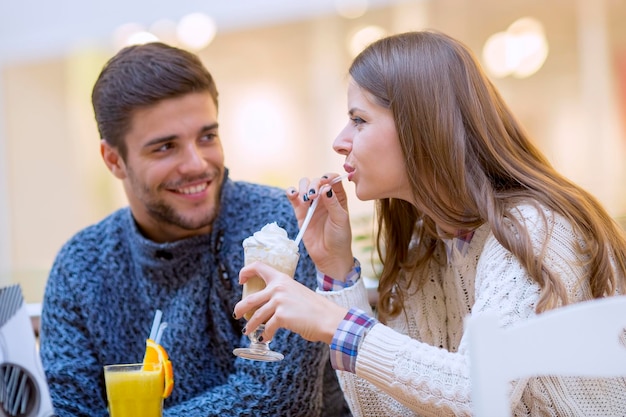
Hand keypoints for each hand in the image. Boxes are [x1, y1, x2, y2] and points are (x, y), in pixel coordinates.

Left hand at [233, 261, 347, 343]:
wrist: (328, 318)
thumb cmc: (315, 308)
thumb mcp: (296, 292)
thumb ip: (282, 294)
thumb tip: (268, 304)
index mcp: (282, 279)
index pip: (259, 267)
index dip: (246, 272)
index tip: (241, 280)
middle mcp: (278, 288)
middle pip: (250, 298)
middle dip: (240, 308)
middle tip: (237, 314)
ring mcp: (279, 302)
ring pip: (256, 316)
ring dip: (250, 325)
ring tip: (247, 330)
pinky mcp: (281, 316)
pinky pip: (267, 328)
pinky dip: (265, 335)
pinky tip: (265, 338)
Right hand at [287, 174, 353, 278]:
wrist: (329, 255)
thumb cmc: (340, 238)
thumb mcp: (340, 220)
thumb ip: (333, 203)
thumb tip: (325, 188)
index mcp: (337, 196)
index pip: (332, 179)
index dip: (328, 177)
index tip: (326, 182)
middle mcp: (324, 197)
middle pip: (317, 180)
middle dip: (314, 184)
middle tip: (313, 196)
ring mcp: (311, 204)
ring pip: (304, 185)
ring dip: (304, 187)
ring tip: (306, 199)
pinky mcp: (300, 212)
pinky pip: (293, 197)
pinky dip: (291, 192)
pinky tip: (293, 194)